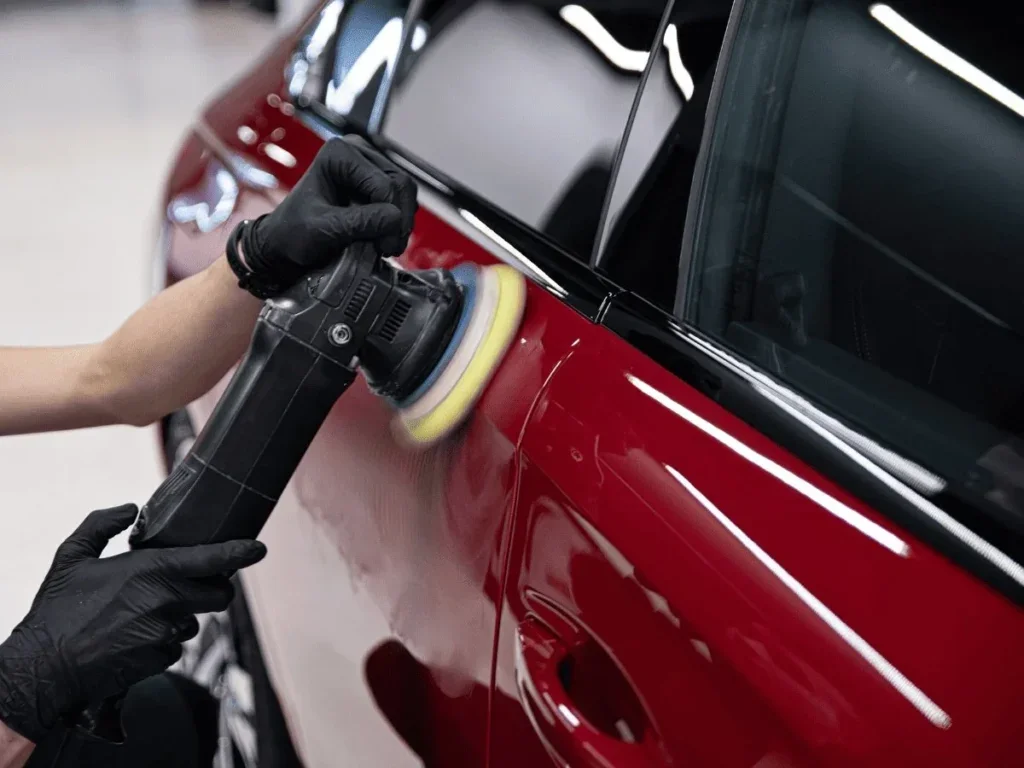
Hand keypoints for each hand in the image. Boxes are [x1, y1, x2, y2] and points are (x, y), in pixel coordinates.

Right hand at [0, 504, 265, 742]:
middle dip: (215, 589)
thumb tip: (131, 509)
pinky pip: (176, 647)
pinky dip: (162, 642)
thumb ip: (103, 524)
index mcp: (151, 570)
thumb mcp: (72, 556)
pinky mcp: (160, 659)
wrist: (43, 668)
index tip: (259, 549)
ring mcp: (165, 633)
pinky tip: (133, 638)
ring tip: (141, 615)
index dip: (241, 552)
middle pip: (220, 595)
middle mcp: (166, 601)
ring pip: (195, 622)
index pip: (212, 558)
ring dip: (181, 617)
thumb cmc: (57, 610)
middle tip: (195, 585)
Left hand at [235, 137, 417, 295]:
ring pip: (406, 192)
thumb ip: (359, 222)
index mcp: (339, 153)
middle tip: (388, 249)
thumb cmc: (293, 232)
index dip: (389, 217)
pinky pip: (402, 199)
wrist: (285, 243)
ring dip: (401, 222)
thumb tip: (396, 218)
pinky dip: (398, 221)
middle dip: (399, 220)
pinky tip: (384, 237)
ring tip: (385, 245)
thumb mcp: (323, 229)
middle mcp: (357, 152)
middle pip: (400, 184)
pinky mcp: (376, 183)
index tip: (382, 247)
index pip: (384, 183)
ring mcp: (368, 167)